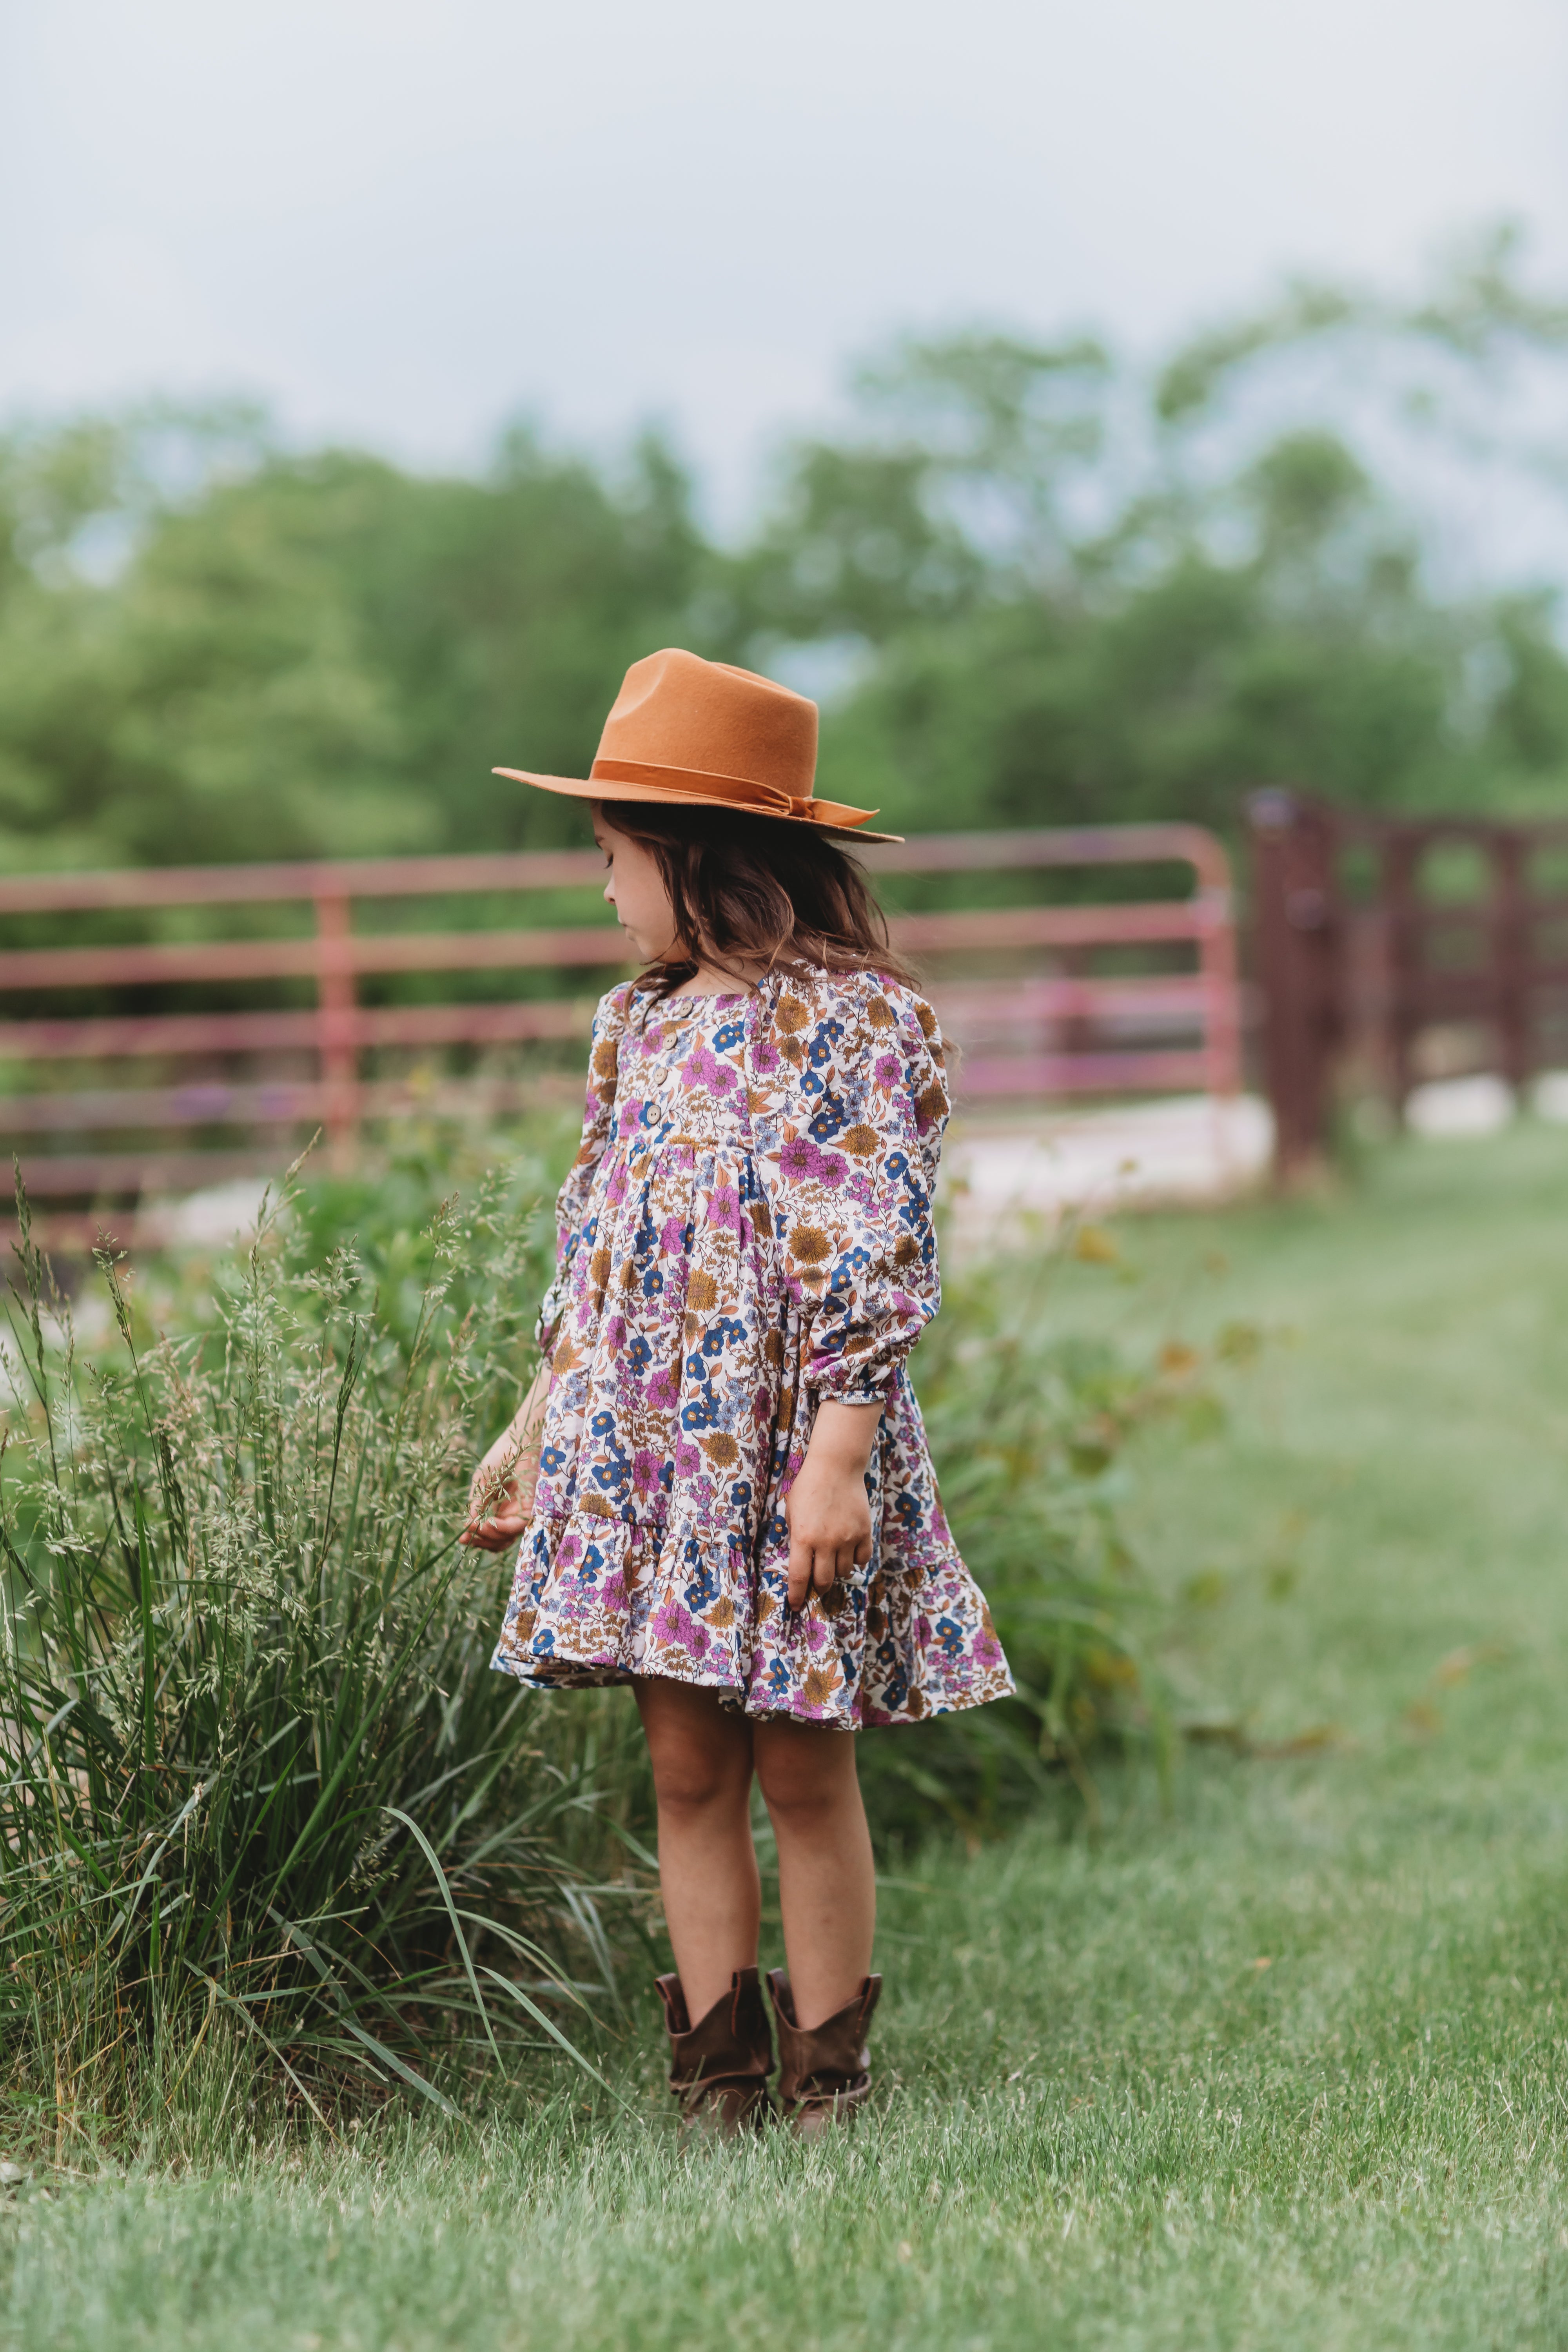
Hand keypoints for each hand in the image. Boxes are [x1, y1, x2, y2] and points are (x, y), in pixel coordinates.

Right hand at [461, 1370, 550, 1551]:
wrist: (521, 1439)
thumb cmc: (502, 1455)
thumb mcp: (483, 1481)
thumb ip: (477, 1503)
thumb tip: (469, 1524)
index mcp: (498, 1506)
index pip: (488, 1530)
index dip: (475, 1537)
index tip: (462, 1538)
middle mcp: (510, 1512)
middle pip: (497, 1540)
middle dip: (480, 1541)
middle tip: (467, 1537)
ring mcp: (521, 1511)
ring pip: (506, 1538)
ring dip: (489, 1536)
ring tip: (478, 1527)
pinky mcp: (532, 1506)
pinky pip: (517, 1527)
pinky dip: (501, 1529)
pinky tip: (489, 1522)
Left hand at [784, 1399, 881, 1608]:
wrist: (836, 1466)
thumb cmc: (808, 1487)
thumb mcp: (792, 1512)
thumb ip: (795, 1537)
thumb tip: (799, 1562)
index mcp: (803, 1538)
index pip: (799, 1577)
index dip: (797, 1596)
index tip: (795, 1606)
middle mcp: (826, 1542)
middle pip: (824, 1580)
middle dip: (819, 1586)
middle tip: (817, 1582)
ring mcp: (848, 1538)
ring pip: (844, 1572)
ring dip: (837, 1570)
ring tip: (832, 1559)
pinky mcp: (864, 1532)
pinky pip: (862, 1558)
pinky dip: (855, 1560)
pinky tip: (849, 1550)